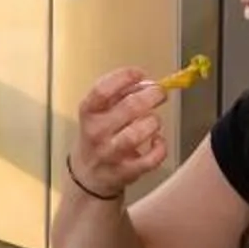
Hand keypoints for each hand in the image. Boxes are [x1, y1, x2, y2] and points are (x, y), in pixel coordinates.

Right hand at [71, 69, 169, 198]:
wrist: (88, 174)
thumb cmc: (99, 135)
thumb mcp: (100, 111)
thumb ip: (120, 94)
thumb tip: (148, 83)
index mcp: (88, 112)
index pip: (103, 89)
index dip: (125, 77)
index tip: (140, 74)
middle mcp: (96, 132)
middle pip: (129, 107)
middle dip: (152, 95)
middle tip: (160, 93)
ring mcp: (110, 153)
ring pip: (138, 133)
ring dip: (154, 122)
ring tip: (154, 120)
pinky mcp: (125, 171)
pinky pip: (151, 158)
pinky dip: (160, 147)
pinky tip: (157, 141)